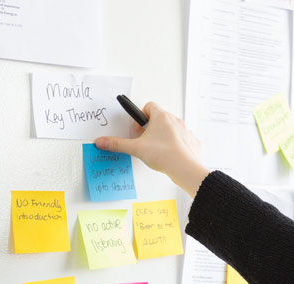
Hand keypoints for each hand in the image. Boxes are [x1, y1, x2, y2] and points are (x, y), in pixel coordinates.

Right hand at [95, 102, 209, 196]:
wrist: (185, 168)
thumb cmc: (165, 155)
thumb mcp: (136, 149)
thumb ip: (118, 144)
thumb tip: (102, 141)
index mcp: (161, 117)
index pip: (149, 106)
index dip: (140, 116)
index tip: (138, 129)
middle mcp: (174, 120)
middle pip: (159, 117)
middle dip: (151, 128)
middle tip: (146, 141)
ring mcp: (185, 130)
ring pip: (171, 128)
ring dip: (163, 136)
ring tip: (158, 150)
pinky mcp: (191, 141)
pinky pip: (182, 139)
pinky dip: (176, 145)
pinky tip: (170, 155)